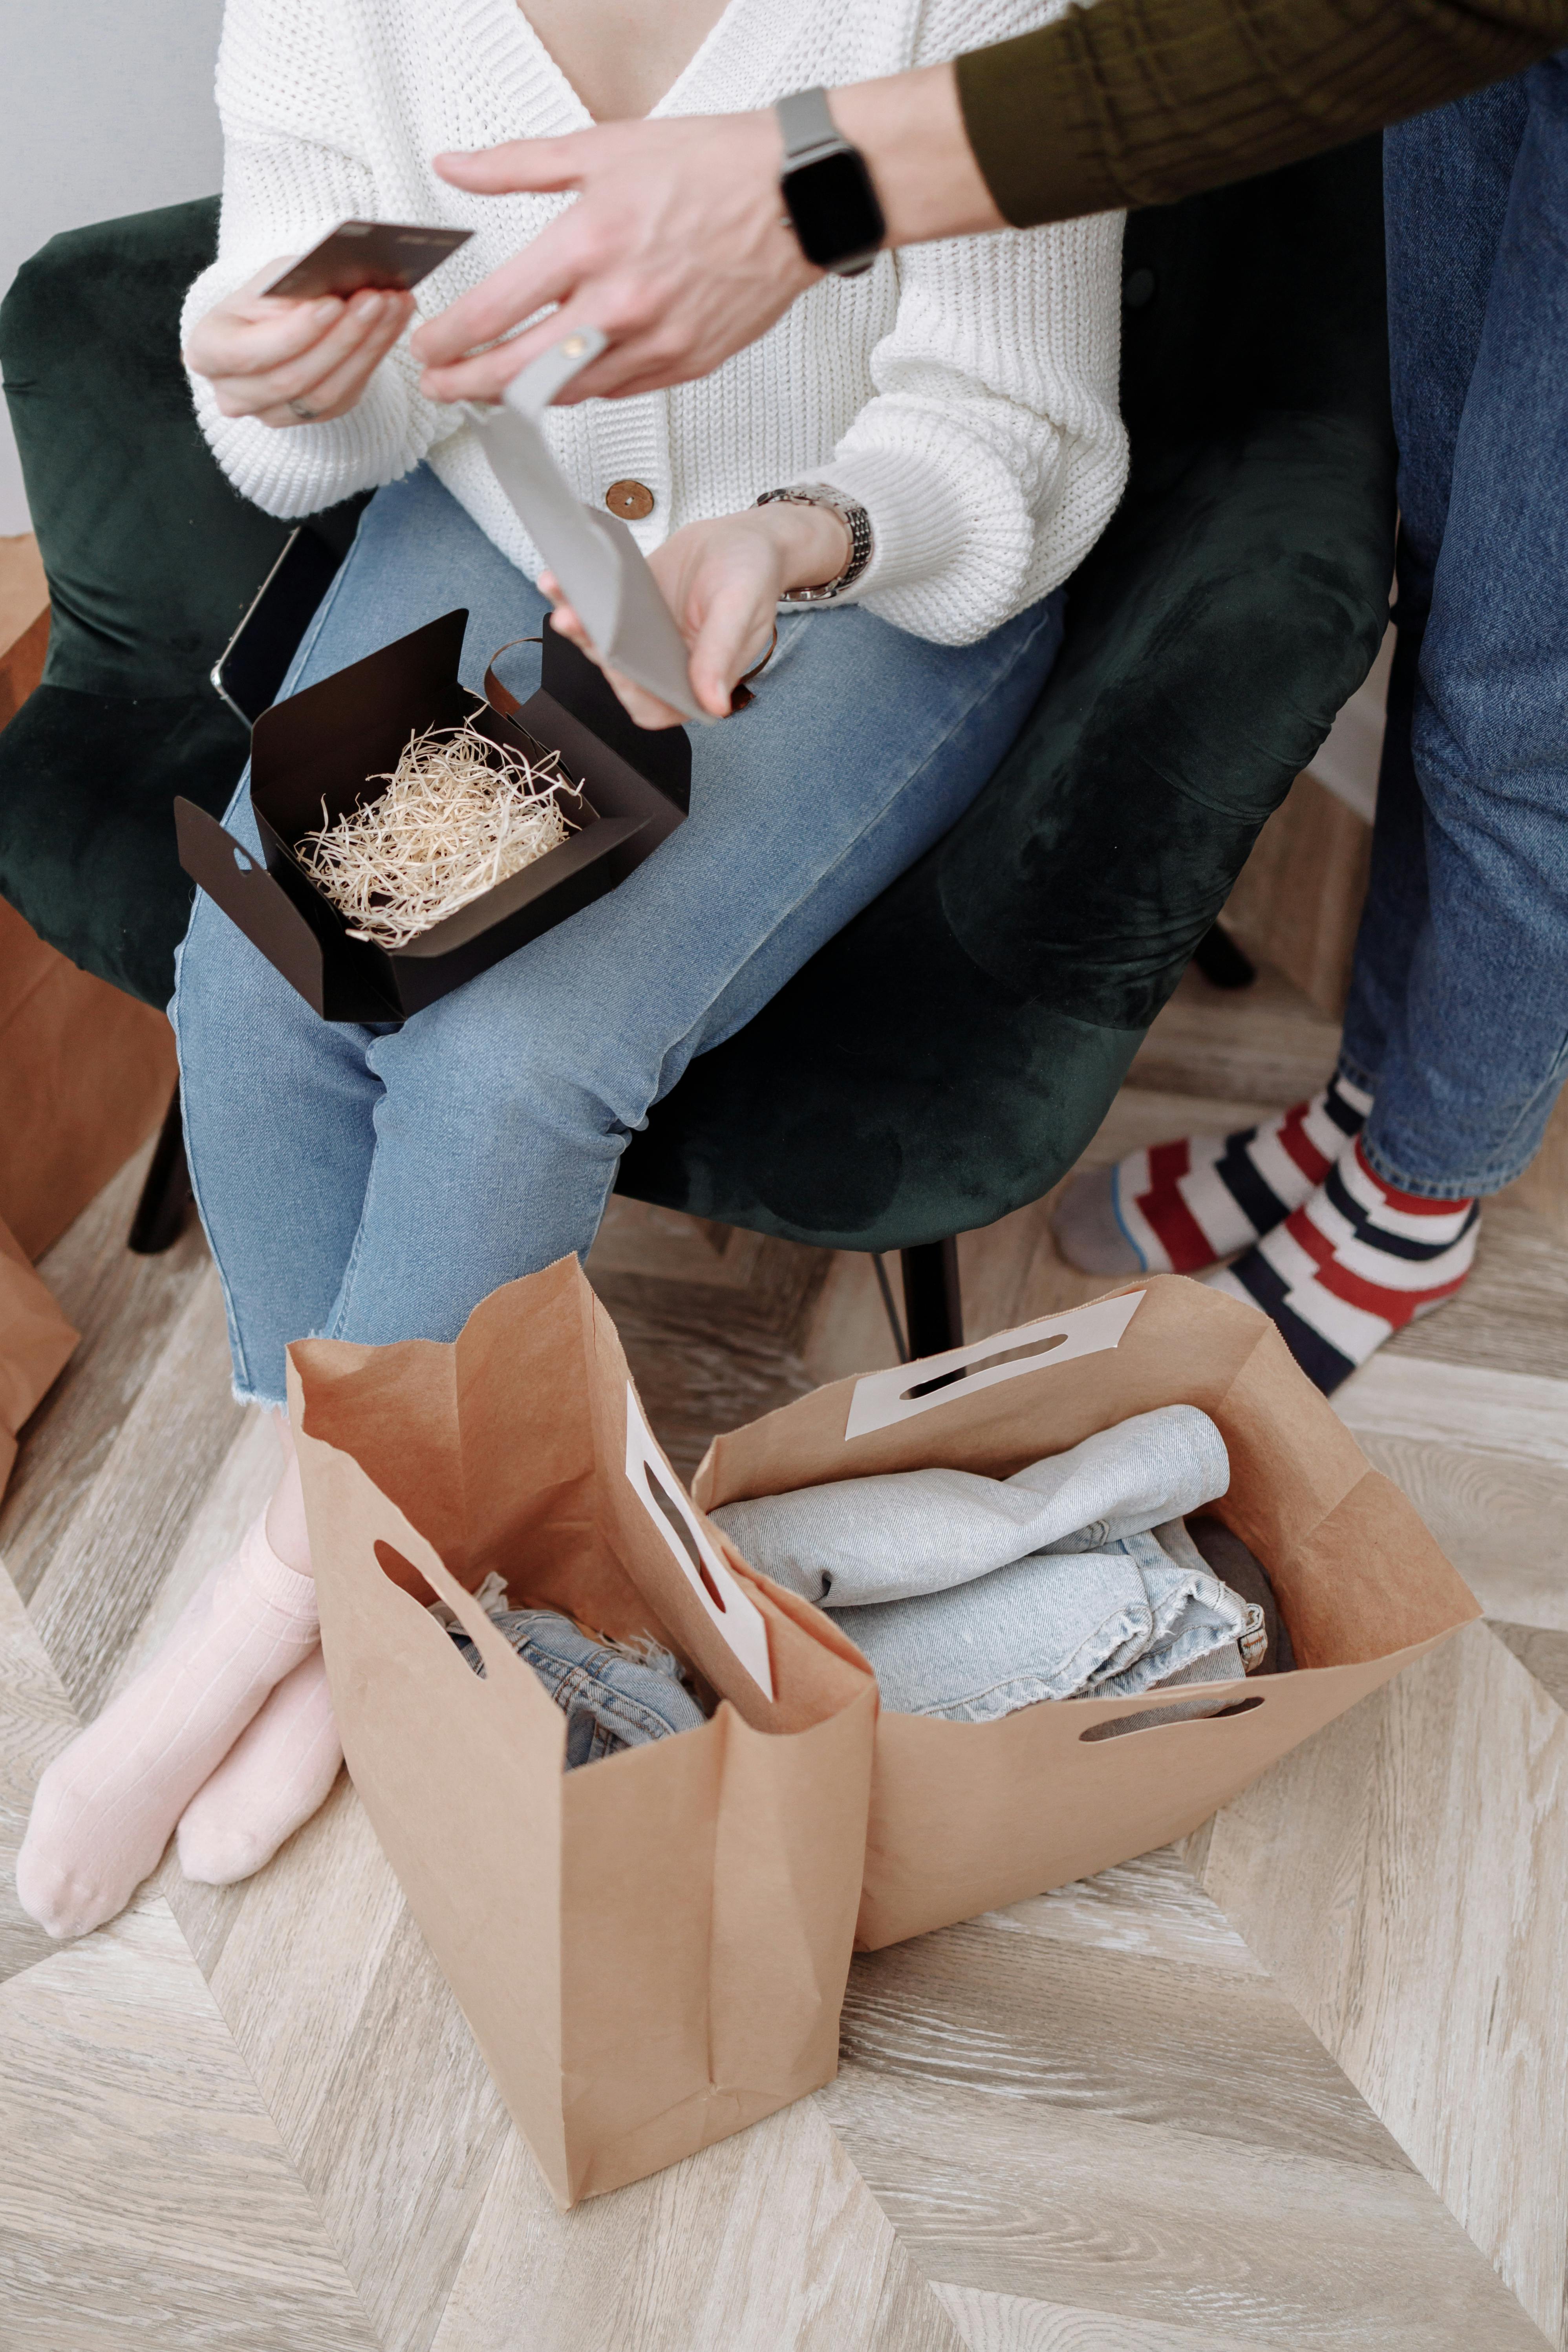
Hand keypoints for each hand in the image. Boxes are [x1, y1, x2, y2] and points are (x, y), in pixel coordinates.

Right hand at [184, 260, 415, 427]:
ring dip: (367, 345)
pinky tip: (396, 321)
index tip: (332, 302)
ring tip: (395, 304)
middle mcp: (234, 394)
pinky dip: (375, 355)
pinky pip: (347, 394)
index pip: (249, 353)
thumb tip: (341, 283)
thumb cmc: (265, 298)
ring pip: (327, 392)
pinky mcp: (311, 419)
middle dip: (342, 335)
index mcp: (208, 351)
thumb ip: (294, 284)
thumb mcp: (269, 280)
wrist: (273, 327)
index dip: (295, 332)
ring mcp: (273, 414)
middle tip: (378, 298)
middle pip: (294, 377)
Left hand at [412, 114, 813, 406]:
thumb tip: (456, 167)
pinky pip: (617, 390)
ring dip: (522, 395)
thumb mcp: (599, 149)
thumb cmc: (710, 168)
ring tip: (492, 385)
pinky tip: (561, 376)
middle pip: (521, 371)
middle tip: (440, 386)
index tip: (428, 347)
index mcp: (591, 244)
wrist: (794, 197)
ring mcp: (657, 342)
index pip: (496, 311)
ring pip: (569, 392)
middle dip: (468, 385)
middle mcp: (621, 303)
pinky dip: (581, 387)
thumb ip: (516, 165)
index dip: (449, 340)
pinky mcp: (686, 363)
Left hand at [543, 502, 850, 726]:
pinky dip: (576, 592)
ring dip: (574, 617)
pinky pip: (595, 607)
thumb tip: (714, 705)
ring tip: (556, 585)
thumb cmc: (752, 576)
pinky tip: (561, 573)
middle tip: (568, 616)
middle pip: (618, 671)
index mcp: (695, 681)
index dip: (631, 690)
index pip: (655, 705)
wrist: (741, 538)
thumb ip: (722, 655)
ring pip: (600, 639)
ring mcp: (641, 638)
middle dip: (591, 644)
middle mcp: (663, 667)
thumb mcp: (742, 609)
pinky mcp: (625, 609)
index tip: (613, 661)